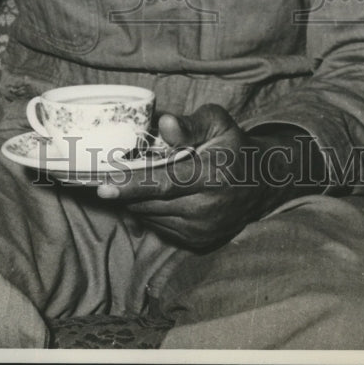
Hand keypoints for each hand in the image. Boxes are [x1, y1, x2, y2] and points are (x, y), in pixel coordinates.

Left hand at [94, 105, 275, 249]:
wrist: (260, 183)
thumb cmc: (232, 145)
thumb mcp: (217, 122)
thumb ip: (190, 124)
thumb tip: (164, 124)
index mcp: (213, 174)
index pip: (165, 183)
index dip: (132, 185)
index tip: (103, 188)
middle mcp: (208, 208)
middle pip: (151, 202)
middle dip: (126, 189)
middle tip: (110, 172)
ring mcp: (203, 229)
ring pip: (150, 215)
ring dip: (136, 199)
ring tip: (136, 178)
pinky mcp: (198, 241)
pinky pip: (159, 226)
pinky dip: (149, 209)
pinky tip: (154, 193)